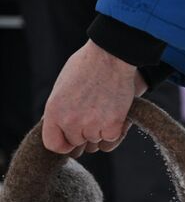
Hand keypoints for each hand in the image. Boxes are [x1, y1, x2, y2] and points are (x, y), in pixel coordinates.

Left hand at [42, 39, 138, 156]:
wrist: (110, 56)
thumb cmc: (87, 67)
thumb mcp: (62, 88)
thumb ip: (60, 111)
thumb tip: (63, 130)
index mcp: (54, 111)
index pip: (54, 145)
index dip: (64, 144)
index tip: (71, 140)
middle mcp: (71, 121)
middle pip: (77, 143)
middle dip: (84, 134)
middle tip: (93, 115)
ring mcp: (92, 125)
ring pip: (96, 142)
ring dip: (100, 131)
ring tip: (104, 109)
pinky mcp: (112, 126)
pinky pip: (111, 140)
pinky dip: (114, 130)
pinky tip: (115, 114)